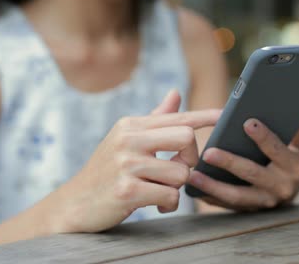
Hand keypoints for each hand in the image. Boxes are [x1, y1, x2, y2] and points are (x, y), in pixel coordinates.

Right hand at [50, 90, 220, 232]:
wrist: (74, 204)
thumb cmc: (106, 171)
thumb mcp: (126, 140)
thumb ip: (155, 120)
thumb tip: (175, 93)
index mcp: (131, 125)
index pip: (177, 117)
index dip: (204, 116)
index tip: (224, 113)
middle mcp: (128, 139)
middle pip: (186, 139)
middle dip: (189, 159)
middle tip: (174, 171)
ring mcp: (126, 164)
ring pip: (181, 173)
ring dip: (175, 188)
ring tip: (157, 191)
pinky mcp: (127, 191)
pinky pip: (170, 196)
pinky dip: (167, 205)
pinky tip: (153, 205)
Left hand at [189, 102, 298, 210]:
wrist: (287, 192)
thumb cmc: (287, 160)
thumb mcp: (296, 144)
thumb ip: (297, 125)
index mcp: (294, 166)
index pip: (277, 149)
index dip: (263, 137)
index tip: (247, 122)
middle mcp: (281, 186)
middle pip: (252, 173)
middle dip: (230, 162)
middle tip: (208, 152)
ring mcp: (264, 201)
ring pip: (236, 195)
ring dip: (213, 186)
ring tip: (193, 175)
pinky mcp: (249, 211)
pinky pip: (227, 206)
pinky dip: (209, 197)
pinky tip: (193, 188)